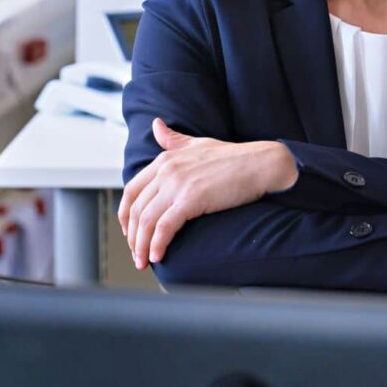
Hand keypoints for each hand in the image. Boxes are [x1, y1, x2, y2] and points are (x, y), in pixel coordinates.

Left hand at [118, 119, 284, 269]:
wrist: (261, 163)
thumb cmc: (234, 156)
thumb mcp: (198, 143)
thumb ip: (174, 139)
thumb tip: (156, 125)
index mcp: (166, 158)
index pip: (132, 190)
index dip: (125, 215)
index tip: (130, 232)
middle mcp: (167, 169)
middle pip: (136, 209)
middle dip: (132, 236)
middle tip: (137, 253)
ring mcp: (178, 183)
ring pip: (146, 221)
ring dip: (141, 246)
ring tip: (145, 261)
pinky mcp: (191, 199)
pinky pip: (164, 227)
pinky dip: (157, 245)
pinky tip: (158, 256)